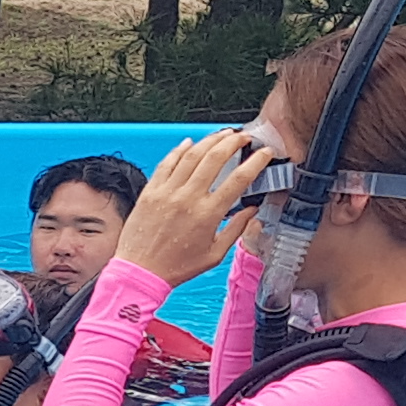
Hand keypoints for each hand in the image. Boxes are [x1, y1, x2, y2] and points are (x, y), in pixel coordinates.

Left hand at [113, 126, 275, 288]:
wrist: (140, 271)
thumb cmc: (176, 266)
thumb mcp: (215, 254)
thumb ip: (236, 230)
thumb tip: (252, 211)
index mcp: (208, 214)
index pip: (239, 179)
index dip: (256, 161)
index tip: (265, 153)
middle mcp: (188, 198)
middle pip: (215, 158)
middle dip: (233, 142)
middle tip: (244, 137)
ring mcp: (167, 192)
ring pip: (192, 155)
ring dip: (210, 140)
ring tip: (222, 135)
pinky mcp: (151, 190)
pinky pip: (167, 162)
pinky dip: (180, 150)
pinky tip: (190, 143)